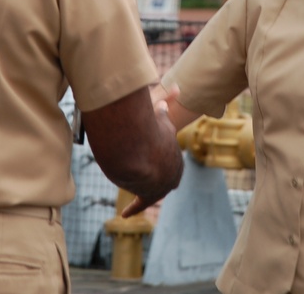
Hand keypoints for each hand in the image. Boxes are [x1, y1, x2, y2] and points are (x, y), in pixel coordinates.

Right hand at [121, 85, 183, 217]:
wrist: (142, 151)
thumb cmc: (150, 131)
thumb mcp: (160, 116)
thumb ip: (167, 105)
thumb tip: (178, 88)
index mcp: (175, 158)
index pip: (169, 162)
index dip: (160, 159)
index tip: (155, 159)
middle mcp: (172, 175)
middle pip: (161, 178)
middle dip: (153, 179)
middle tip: (144, 179)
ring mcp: (161, 186)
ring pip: (149, 189)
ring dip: (141, 192)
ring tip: (132, 194)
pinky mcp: (147, 195)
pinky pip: (139, 204)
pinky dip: (133, 208)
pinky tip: (125, 214)